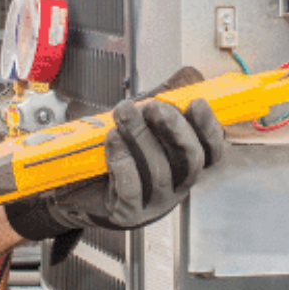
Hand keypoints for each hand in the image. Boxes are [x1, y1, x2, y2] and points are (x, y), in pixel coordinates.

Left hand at [5, 96, 225, 237]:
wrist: (77, 187)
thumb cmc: (115, 154)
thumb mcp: (142, 124)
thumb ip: (165, 102)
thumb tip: (187, 76)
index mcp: (184, 164)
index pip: (211, 150)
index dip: (209, 127)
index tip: (197, 103)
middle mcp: (176, 186)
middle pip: (191, 160)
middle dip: (175, 128)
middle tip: (154, 106)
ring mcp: (154, 203)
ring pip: (160, 171)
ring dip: (141, 137)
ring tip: (123, 114)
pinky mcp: (128, 213)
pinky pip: (132, 189)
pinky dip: (122, 161)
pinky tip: (112, 141)